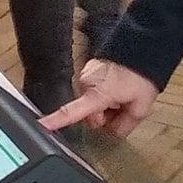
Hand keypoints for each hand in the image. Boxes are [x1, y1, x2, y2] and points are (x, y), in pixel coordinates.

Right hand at [41, 60, 160, 139]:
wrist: (140, 50)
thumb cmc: (140, 75)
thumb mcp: (140, 108)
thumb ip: (124, 127)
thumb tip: (113, 133)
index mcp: (98, 93)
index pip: (73, 111)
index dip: (56, 120)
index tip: (42, 125)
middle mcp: (86, 84)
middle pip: (90, 116)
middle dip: (105, 117)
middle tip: (121, 107)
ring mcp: (85, 77)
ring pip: (90, 105)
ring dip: (104, 106)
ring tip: (120, 97)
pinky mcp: (87, 72)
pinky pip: (92, 93)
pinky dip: (103, 95)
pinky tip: (115, 90)